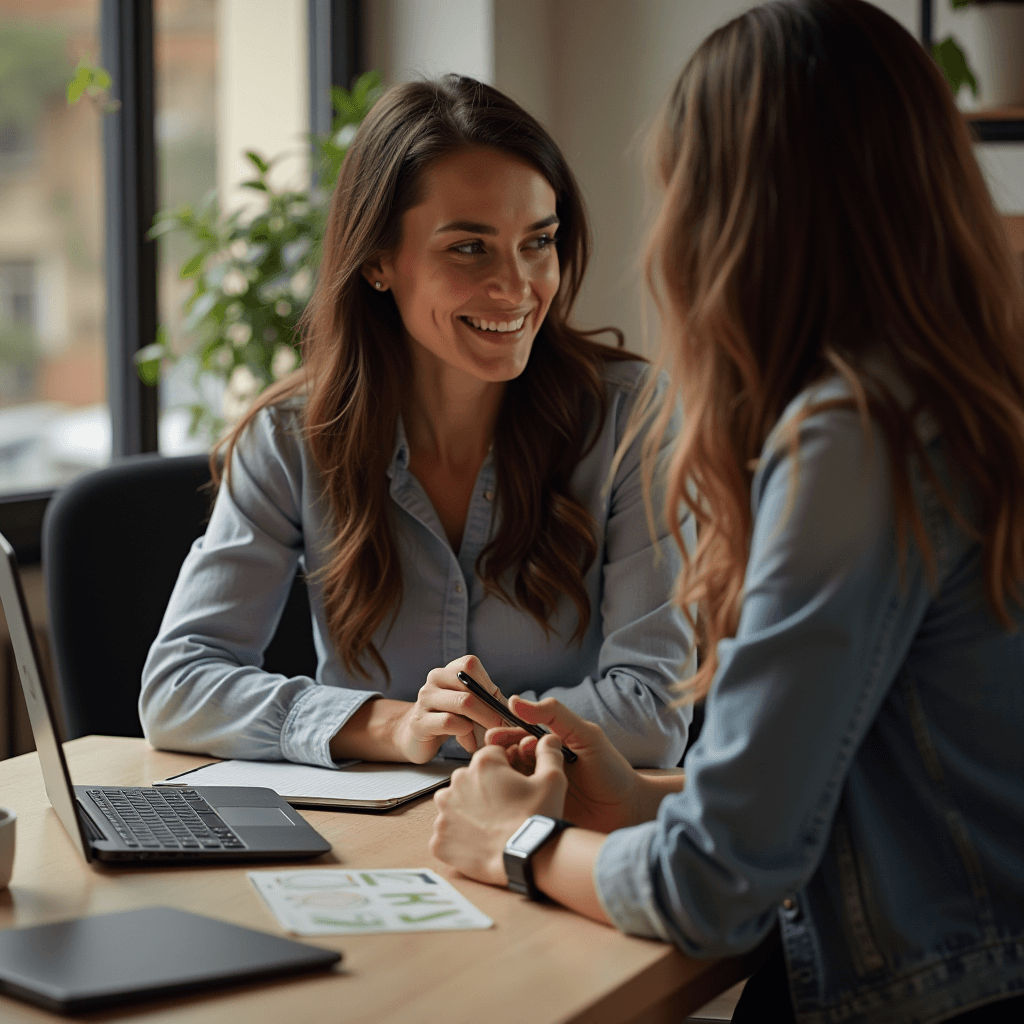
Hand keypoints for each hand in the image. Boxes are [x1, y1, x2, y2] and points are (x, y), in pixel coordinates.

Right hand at [393, 655, 507, 761]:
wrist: (418, 735)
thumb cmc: (452, 718)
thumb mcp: (472, 705)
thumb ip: (489, 700)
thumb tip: (515, 707)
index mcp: (449, 670)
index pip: (471, 664)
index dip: (487, 684)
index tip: (497, 704)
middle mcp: (435, 679)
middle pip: (470, 686)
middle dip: (491, 709)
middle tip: (502, 726)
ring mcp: (425, 699)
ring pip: (462, 703)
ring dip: (482, 721)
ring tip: (488, 735)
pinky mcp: (419, 721)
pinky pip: (449, 722)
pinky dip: (465, 734)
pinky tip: (469, 742)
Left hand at [430, 734, 567, 885]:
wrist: (529, 859)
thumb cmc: (539, 818)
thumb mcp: (553, 779)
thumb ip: (548, 752)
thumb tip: (549, 738)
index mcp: (482, 763)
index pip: (492, 756)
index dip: (506, 769)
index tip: (515, 785)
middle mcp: (456, 783)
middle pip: (471, 779)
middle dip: (485, 790)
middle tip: (506, 808)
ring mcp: (444, 814)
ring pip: (456, 805)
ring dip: (470, 813)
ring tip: (493, 827)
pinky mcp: (440, 841)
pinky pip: (447, 834)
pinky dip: (460, 839)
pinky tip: (480, 844)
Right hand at [486, 697, 650, 832]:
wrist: (628, 811)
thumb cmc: (610, 770)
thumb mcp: (585, 735)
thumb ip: (554, 714)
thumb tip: (514, 701)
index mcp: (545, 747)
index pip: (514, 736)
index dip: (503, 735)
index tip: (498, 739)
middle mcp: (537, 769)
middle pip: (505, 758)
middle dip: (501, 755)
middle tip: (509, 758)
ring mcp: (537, 794)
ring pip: (507, 782)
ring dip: (506, 777)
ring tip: (519, 778)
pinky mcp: (538, 816)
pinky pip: (517, 808)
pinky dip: (511, 802)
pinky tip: (518, 801)